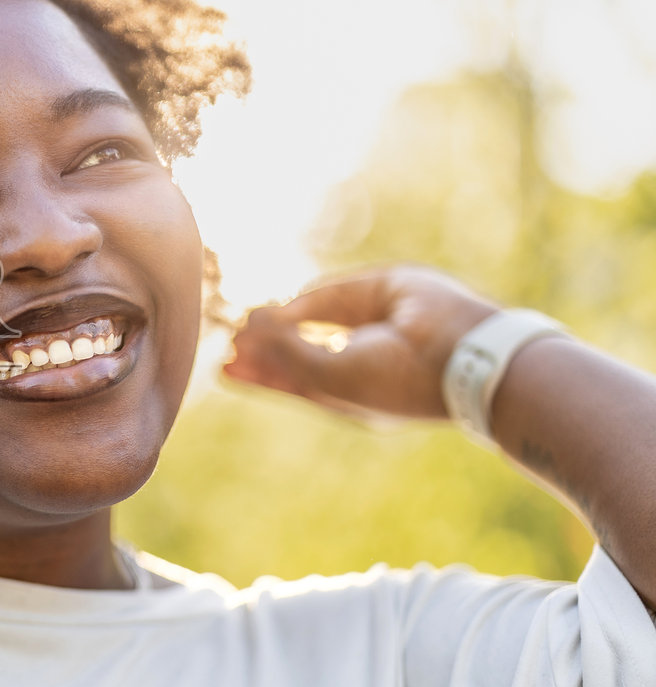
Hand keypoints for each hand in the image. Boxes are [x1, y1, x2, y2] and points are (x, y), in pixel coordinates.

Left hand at [222, 265, 500, 421]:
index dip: (263, 378)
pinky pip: (332, 299)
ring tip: (238, 333)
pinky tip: (267, 314)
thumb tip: (249, 327)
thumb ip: (287, 353)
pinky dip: (300, 306)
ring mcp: (374, 326)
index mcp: (358, 394)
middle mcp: (364, 361)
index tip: (225, 372)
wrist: (460, 355)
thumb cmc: (396, 380)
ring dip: (276, 327)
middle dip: (264, 353)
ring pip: (314, 322)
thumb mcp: (331, 375)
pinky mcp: (382, 292)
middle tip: (227, 351)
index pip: (300, 384)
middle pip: (302, 354)